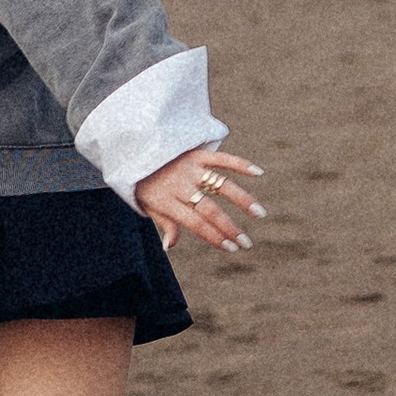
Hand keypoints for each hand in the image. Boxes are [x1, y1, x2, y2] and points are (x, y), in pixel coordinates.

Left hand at [134, 145, 266, 252]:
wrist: (135, 147)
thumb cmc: (144, 182)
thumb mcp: (147, 205)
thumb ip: (164, 224)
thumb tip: (169, 247)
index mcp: (168, 201)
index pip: (196, 224)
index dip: (214, 237)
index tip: (231, 248)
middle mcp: (181, 185)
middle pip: (210, 209)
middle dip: (230, 228)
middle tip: (247, 243)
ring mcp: (191, 168)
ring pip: (221, 185)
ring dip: (243, 200)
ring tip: (260, 213)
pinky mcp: (197, 153)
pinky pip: (221, 158)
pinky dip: (240, 164)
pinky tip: (258, 172)